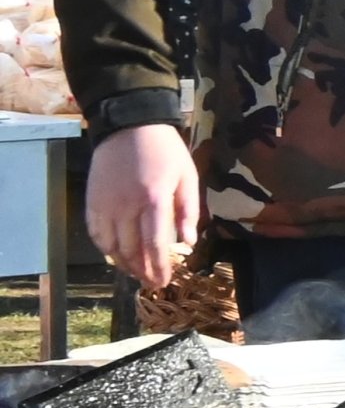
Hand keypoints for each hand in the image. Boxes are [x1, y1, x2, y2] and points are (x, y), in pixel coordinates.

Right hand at [85, 124, 201, 290]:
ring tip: (136, 273)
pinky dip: (104, 248)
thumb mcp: (187, 176)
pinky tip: (115, 255)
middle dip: (142, 272)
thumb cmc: (165, 150)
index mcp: (154, 200)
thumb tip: (189, 243)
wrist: (130, 124)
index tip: (164, 282)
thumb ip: (188, 211)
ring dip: (124, 264)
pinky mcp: (93, 200)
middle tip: (152, 283)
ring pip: (112, 246)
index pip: (155, 245)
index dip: (159, 267)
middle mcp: (127, 206)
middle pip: (132, 250)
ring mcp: (107, 204)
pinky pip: (95, 232)